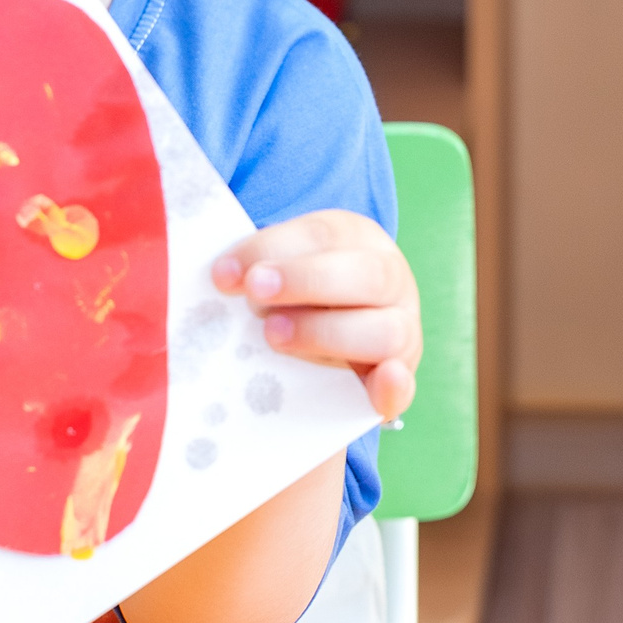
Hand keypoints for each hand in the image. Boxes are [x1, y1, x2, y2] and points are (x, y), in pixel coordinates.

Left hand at [211, 210, 420, 420]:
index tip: (224, 273)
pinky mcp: (398, 376)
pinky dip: (394, 387)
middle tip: (255, 292)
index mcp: (359, 239)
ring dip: (327, 333)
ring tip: (273, 335)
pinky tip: (382, 382)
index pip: (322, 235)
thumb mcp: (282, 264)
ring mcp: (402, 328)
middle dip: (306, 281)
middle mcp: (390, 279)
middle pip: (365, 275)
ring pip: (384, 331)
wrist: (331, 324)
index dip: (272, 249)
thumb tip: (219, 276)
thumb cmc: (293, 291)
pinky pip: (403, 386)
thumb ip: (258, 266)